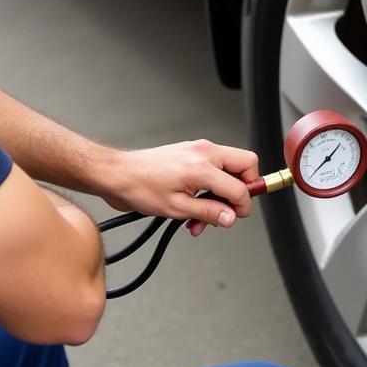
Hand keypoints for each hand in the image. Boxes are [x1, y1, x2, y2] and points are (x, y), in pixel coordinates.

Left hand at [103, 140, 258, 237]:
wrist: (119, 175)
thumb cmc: (140, 187)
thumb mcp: (177, 208)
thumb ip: (209, 212)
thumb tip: (230, 217)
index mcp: (203, 166)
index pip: (241, 186)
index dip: (242, 206)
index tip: (235, 217)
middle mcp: (205, 152)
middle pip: (247, 164)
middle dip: (243, 189)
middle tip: (231, 208)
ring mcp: (199, 149)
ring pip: (232, 167)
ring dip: (224, 193)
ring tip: (204, 216)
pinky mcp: (192, 152)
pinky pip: (215, 167)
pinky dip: (212, 186)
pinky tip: (196, 206)